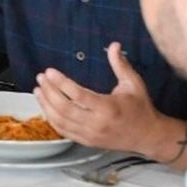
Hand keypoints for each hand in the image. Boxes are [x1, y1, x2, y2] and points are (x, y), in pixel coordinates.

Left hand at [33, 42, 164, 157]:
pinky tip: (45, 106)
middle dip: (49, 92)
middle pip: (64, 108)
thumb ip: (121, 65)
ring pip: (60, 121)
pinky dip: (51, 118)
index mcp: (108, 108)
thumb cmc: (141, 108)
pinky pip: (63, 131)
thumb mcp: (134, 84)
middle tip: (41, 78)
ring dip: (45, 105)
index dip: (61, 83)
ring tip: (38, 90)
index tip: (50, 71)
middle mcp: (97, 123)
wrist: (148, 136)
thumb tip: (114, 45)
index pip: (78, 95)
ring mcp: (90, 135)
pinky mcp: (86, 141)